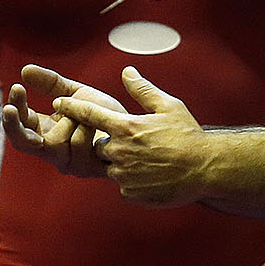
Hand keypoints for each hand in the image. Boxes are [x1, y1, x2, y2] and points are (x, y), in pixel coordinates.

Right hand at [0, 65, 126, 177]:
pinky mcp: (84, 168)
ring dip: (69, 120)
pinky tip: (95, 124)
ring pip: (53, 141)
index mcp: (45, 132)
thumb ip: (51, 83)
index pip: (19, 124)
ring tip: (84, 112)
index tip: (17, 88)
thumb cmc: (104, 114)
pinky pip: (75, 145)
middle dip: (14, 124)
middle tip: (10, 108)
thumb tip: (25, 70)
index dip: (14, 108)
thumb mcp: (74, 95)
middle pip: (21, 143)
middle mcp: (52, 150)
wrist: (134, 128)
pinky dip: (84, 128)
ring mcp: (67, 161)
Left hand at [48, 66, 209, 206]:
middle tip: (139, 144)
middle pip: (99, 145)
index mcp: (125, 127)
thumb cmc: (187, 135)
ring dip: (123, 164)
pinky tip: (152, 177)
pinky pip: (123, 186)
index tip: (58, 102)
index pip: (88, 114)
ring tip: (149, 161)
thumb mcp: (168, 106)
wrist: (206, 169)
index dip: (71, 107)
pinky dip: (132, 182)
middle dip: (112, 144)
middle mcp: (119, 151)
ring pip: (111, 167)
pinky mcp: (129, 193)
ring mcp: (123, 174)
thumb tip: (127, 71)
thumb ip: (142, 90)